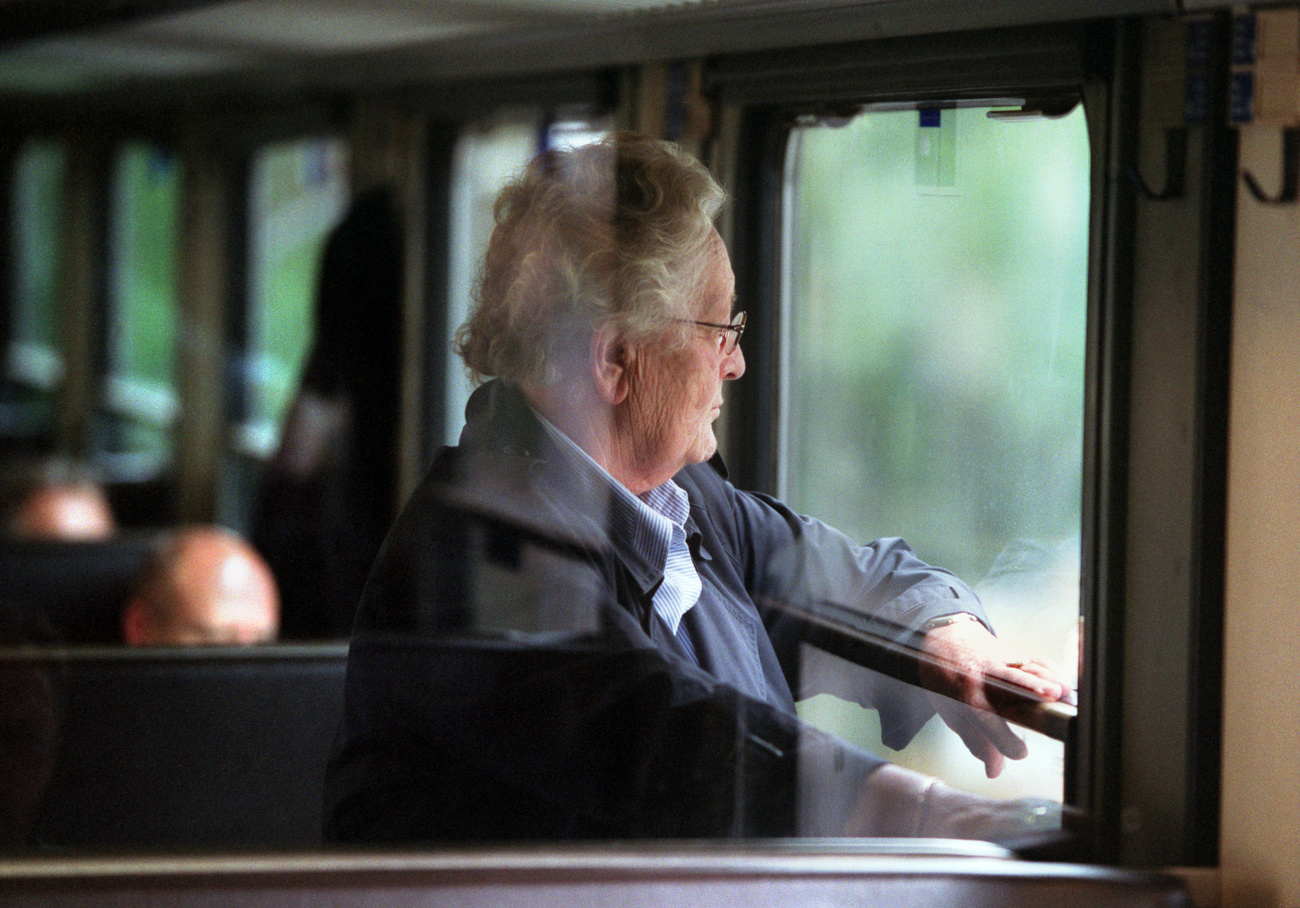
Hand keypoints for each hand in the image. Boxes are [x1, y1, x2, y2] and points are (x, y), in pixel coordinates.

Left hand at [918, 617, 1071, 777]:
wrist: (943, 640)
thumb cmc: (947, 680)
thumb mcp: (952, 713)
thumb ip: (975, 742)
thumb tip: (994, 771)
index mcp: (965, 696)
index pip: (984, 719)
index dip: (1003, 739)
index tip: (1020, 753)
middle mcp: (983, 677)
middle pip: (1007, 681)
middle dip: (1028, 687)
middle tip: (1050, 697)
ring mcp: (999, 662)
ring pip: (1025, 668)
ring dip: (1046, 678)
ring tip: (1064, 691)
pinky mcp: (1012, 653)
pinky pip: (1034, 660)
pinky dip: (1050, 669)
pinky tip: (1063, 682)